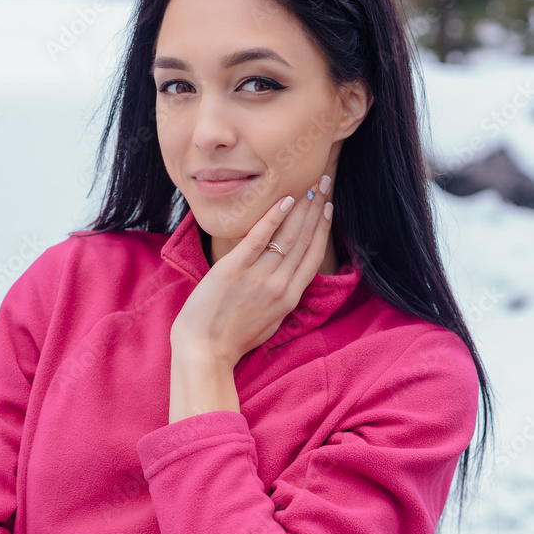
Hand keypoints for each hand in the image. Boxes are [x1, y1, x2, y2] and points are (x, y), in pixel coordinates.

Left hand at [170, 182, 333, 368]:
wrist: (205, 352)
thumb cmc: (232, 340)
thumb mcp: (269, 322)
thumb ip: (281, 300)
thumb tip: (288, 281)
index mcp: (290, 298)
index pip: (314, 256)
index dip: (324, 228)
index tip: (329, 206)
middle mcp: (280, 285)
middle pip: (305, 239)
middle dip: (317, 207)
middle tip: (324, 182)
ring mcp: (258, 277)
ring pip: (288, 235)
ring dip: (302, 207)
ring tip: (309, 184)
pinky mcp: (234, 270)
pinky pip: (258, 239)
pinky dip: (273, 218)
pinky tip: (284, 200)